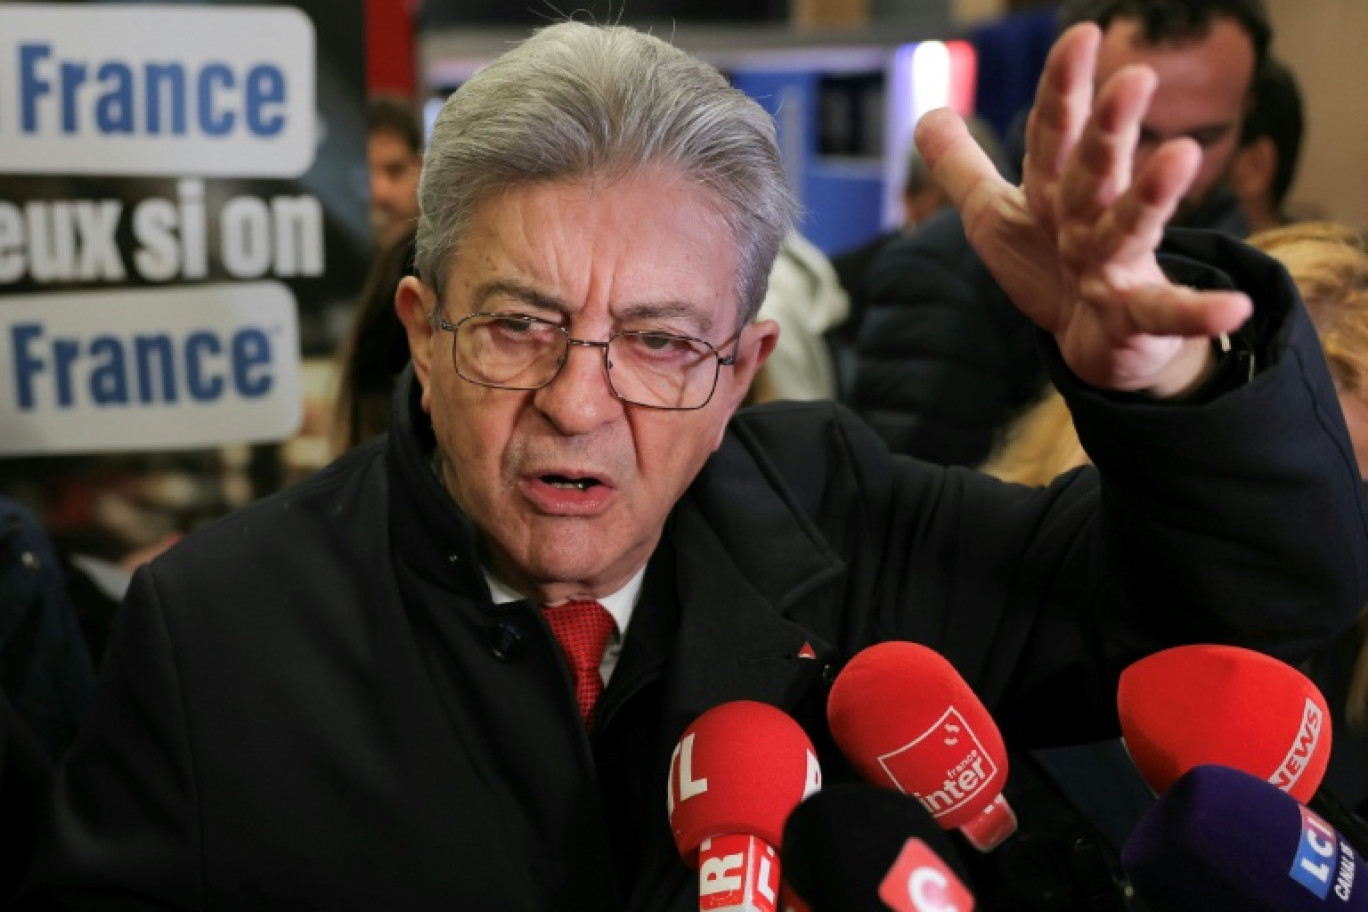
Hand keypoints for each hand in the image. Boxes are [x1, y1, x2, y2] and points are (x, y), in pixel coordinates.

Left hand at [915, 23, 1252, 396]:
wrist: (1097, 341)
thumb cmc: (1049, 266)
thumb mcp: (995, 216)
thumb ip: (963, 167)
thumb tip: (928, 115)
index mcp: (1056, 190)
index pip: (1054, 132)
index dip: (1063, 88)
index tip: (1080, 35)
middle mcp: (1091, 219)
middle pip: (1096, 169)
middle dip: (1109, 128)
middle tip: (1134, 76)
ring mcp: (1117, 265)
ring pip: (1132, 227)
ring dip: (1153, 194)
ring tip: (1180, 154)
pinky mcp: (1137, 317)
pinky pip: (1167, 313)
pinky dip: (1197, 312)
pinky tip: (1231, 309)